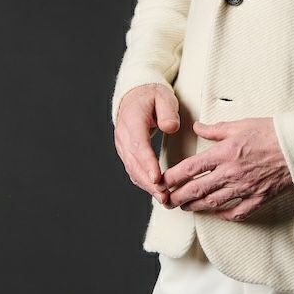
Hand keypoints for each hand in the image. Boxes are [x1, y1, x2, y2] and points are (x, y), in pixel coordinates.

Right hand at [114, 84, 180, 205]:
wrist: (135, 95)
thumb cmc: (151, 96)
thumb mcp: (163, 96)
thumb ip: (167, 111)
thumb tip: (170, 128)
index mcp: (132, 121)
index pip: (139, 145)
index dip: (148, 164)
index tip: (157, 179)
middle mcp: (123, 136)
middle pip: (134, 163)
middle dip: (149, 182)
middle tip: (165, 196)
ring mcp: (123, 145)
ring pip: (133, 170)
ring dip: (147, 186)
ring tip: (164, 199)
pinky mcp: (126, 152)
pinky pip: (133, 169)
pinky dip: (144, 182)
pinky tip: (157, 192)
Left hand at [162, 117, 293, 220]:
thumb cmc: (272, 132)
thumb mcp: (241, 124)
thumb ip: (216, 130)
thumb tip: (197, 127)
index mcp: (225, 153)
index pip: (191, 168)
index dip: (173, 177)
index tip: (162, 181)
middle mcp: (231, 173)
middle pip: (197, 190)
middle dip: (178, 197)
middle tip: (167, 200)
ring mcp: (245, 188)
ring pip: (213, 203)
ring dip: (195, 207)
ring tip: (185, 207)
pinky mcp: (258, 198)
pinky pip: (237, 212)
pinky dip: (224, 215)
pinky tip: (217, 213)